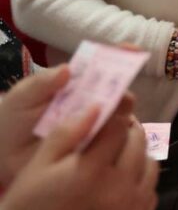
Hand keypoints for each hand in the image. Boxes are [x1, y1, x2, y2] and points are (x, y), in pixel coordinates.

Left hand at [0, 66, 134, 186]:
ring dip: (121, 113)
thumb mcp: (21, 97)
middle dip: (125, 87)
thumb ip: (40, 84)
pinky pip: (116, 141)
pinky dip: (119, 137)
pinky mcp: (97, 149)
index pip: (102, 65)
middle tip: (121, 95)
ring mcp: (96, 125)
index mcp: (76, 84)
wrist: (3, 159)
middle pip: (118, 88)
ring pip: (121, 114)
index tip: (134, 50)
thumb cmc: (13, 122)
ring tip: (109, 119)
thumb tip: (67, 68)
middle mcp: (92, 101)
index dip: (120, 55)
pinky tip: (110, 139)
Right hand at [0, 105, 157, 209]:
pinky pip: (151, 190)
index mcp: (91, 171)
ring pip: (150, 164)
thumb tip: (94, 107)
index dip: (115, 113)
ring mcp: (132, 206)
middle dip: (126, 130)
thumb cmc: (32, 209)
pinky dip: (141, 179)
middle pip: (137, 142)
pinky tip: (122, 180)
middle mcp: (118, 187)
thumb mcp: (36, 170)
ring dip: (138, 153)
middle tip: (112, 131)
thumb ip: (65, 135)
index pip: (118, 127)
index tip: (110, 109)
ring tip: (118, 155)